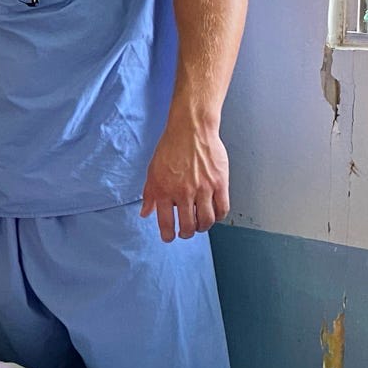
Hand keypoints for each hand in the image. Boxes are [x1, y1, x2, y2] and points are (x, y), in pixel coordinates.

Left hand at [139, 120, 230, 241]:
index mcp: (164, 190)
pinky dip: (218, 217)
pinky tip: (214, 215)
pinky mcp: (220, 183)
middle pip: (188, 225)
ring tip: (199, 225)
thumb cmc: (171, 148)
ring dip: (202, 227)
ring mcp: (203, 188)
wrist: (191, 129)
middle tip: (185, 232)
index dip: (167, 234)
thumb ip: (149, 194)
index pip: (165, 222)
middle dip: (186, 233)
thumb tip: (145, 213)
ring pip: (206, 220)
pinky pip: (222, 208)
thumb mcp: (152, 171)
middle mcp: (183, 192)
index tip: (169, 237)